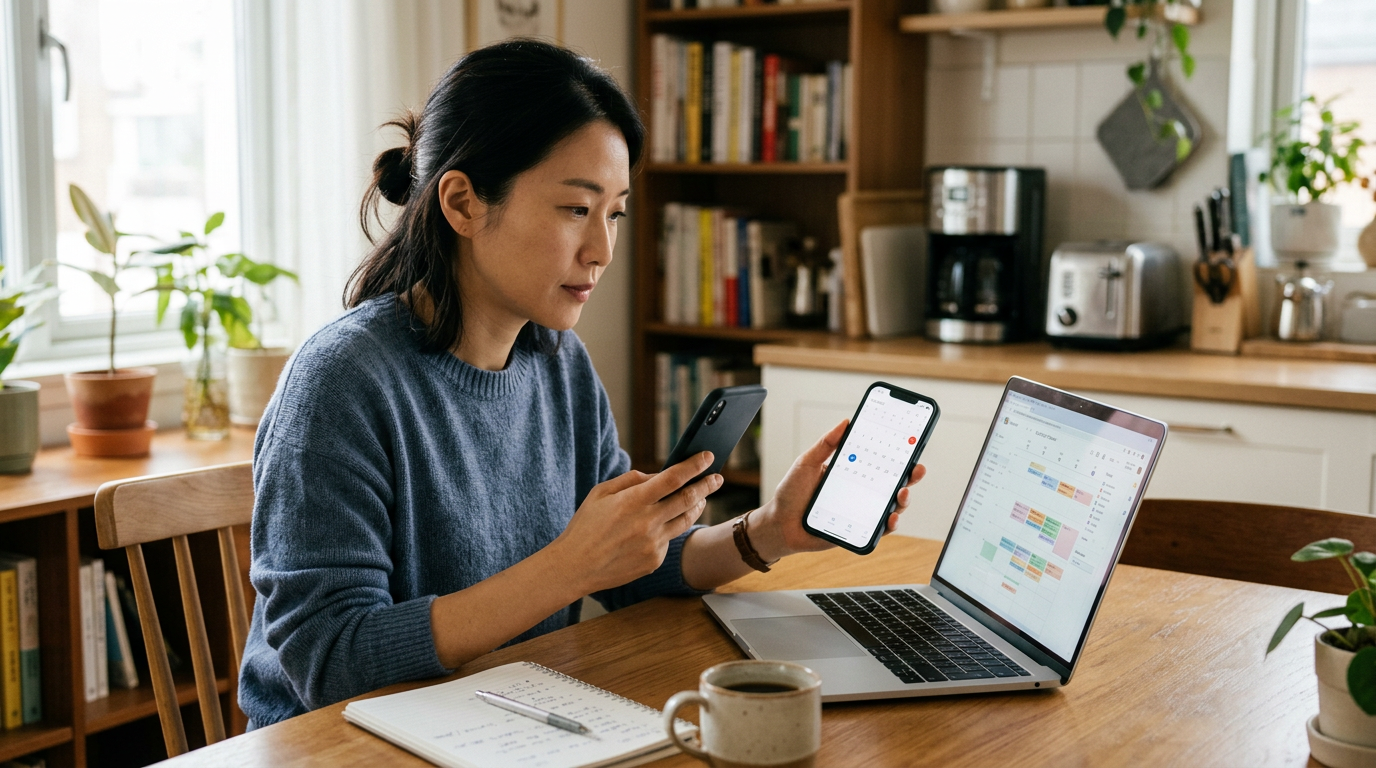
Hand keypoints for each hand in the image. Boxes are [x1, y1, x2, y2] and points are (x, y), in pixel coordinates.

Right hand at [551, 452, 720, 593]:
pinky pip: (668, 540)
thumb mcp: (600, 493)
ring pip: (685, 520)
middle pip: (688, 498)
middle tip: (717, 478)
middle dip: (706, 485)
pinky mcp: (654, 560)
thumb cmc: (585, 526)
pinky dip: (668, 529)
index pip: (673, 478)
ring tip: (700, 498)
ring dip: (696, 506)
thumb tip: (657, 476)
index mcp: (633, 500)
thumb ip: (630, 480)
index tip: (707, 457)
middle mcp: (647, 522)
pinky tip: (661, 525)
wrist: (574, 566)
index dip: (694, 465)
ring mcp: (653, 543)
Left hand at [749, 420, 926, 560]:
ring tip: (902, 493)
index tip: (910, 443)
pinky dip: (890, 524)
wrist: (779, 525)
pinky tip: (891, 517)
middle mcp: (860, 491)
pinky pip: (880, 528)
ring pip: (892, 505)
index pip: (879, 461)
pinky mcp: (858, 530)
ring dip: (903, 499)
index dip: (897, 454)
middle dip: (911, 475)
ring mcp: (861, 511)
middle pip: (893, 482)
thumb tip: (845, 422)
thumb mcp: (806, 462)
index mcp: (851, 472)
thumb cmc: (791, 493)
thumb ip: (825, 444)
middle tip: (917, 469)